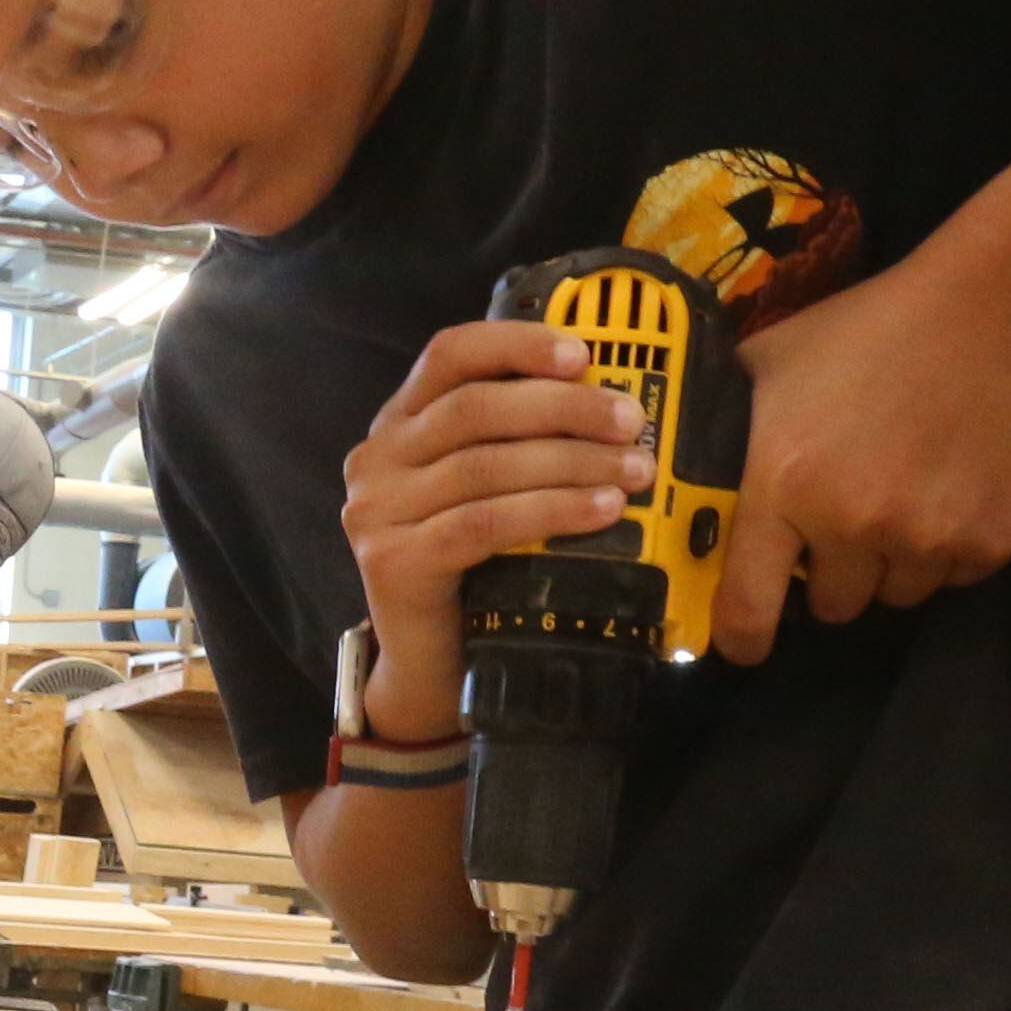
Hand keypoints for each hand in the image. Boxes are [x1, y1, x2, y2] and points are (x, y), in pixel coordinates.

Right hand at [338, 320, 652, 737]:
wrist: (428, 665)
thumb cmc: (471, 568)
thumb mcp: (485, 490)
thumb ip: (516, 442)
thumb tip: (609, 401)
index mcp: (398, 424)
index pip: (449, 354)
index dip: (516, 345)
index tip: (582, 355)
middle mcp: (376, 458)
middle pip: (476, 408)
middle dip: (563, 408)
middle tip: (631, 423)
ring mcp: (377, 511)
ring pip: (485, 465)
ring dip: (571, 462)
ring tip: (634, 472)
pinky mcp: (393, 560)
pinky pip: (484, 522)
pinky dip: (550, 511)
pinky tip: (601, 510)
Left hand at [711, 263, 1010, 666]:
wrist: (1009, 305)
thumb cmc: (884, 322)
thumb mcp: (781, 354)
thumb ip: (738, 416)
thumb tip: (704, 449)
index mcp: (784, 487)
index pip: (746, 607)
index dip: (742, 635)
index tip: (746, 642)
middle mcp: (851, 527)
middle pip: (833, 604)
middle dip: (837, 571)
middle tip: (855, 517)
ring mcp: (927, 541)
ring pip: (899, 592)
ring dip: (898, 560)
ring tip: (915, 490)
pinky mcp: (993, 543)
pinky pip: (958, 574)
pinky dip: (955, 544)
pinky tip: (961, 484)